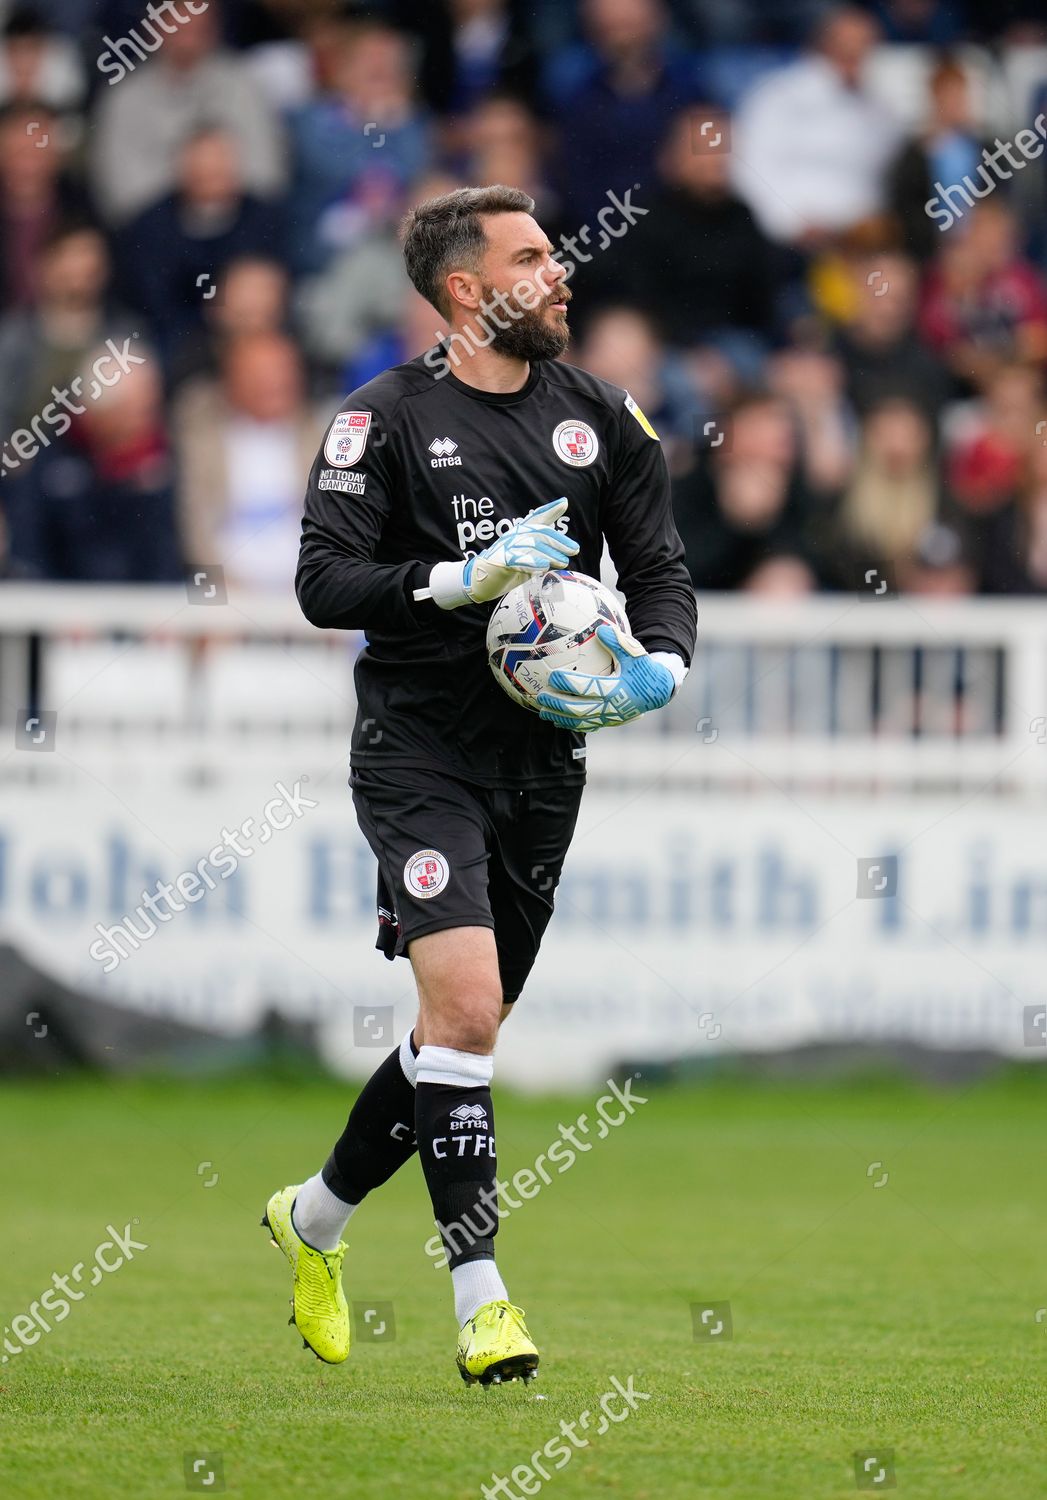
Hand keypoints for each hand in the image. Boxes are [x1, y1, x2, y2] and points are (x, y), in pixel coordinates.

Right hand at [421, 498, 577, 608]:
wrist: (480, 582)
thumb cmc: (506, 569)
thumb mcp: (528, 559)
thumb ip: (543, 554)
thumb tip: (564, 554)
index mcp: (519, 534)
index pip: (536, 518)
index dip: (549, 510)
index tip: (563, 503)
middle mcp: (513, 536)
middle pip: (539, 532)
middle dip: (559, 541)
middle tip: (574, 550)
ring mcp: (506, 548)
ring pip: (532, 546)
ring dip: (550, 554)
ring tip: (563, 562)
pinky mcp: (500, 561)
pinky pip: (518, 559)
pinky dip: (532, 562)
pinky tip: (544, 567)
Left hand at [537, 624, 674, 730]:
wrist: (657, 690)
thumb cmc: (643, 668)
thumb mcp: (634, 653)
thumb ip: (618, 641)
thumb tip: (600, 629)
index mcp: (617, 689)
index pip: (588, 687)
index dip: (569, 684)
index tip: (552, 676)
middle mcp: (611, 707)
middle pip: (579, 709)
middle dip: (558, 704)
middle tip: (541, 696)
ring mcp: (609, 717)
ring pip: (580, 721)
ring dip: (560, 717)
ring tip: (542, 711)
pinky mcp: (608, 722)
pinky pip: (586, 726)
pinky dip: (570, 724)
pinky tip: (556, 720)